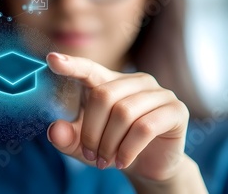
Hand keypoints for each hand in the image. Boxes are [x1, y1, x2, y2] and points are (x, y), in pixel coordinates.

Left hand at [46, 52, 189, 180]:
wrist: (149, 166)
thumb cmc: (113, 147)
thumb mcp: (84, 147)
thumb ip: (67, 138)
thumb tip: (54, 130)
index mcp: (111, 82)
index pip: (89, 69)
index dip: (72, 65)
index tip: (51, 60)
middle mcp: (136, 81)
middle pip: (104, 96)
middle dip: (92, 132)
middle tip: (91, 156)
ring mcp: (159, 93)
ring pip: (124, 112)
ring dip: (109, 143)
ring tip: (105, 161)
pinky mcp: (176, 110)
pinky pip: (145, 127)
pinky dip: (128, 149)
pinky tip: (122, 161)